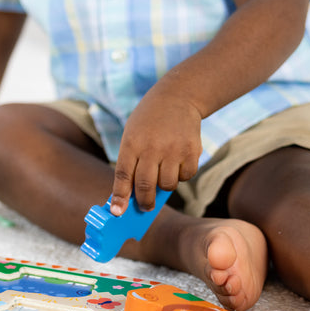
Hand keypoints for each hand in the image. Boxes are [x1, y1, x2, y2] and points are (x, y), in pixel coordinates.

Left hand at [109, 85, 201, 214]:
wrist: (176, 97)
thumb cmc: (148, 123)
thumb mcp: (132, 136)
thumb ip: (131, 164)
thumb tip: (131, 196)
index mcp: (131, 143)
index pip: (123, 176)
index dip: (120, 196)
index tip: (118, 212)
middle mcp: (152, 148)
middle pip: (145, 186)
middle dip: (144, 202)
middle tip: (145, 206)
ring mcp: (173, 150)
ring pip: (167, 185)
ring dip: (164, 185)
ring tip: (162, 170)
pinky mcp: (192, 151)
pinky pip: (185, 176)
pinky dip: (181, 175)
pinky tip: (177, 161)